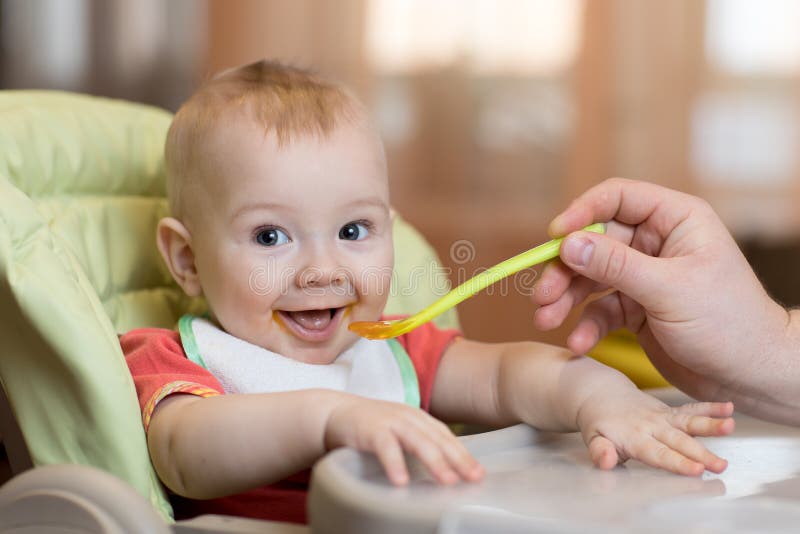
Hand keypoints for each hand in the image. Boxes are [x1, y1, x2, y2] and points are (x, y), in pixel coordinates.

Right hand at [323, 396, 484, 485]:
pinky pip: (385, 447)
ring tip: (448, 481)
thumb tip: (444, 471)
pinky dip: (394, 463)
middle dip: (457, 458)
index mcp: (417, 418)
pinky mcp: (369, 430)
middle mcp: (407, 417)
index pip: (445, 436)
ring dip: (434, 461)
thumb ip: (418, 446)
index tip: (478, 473)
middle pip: (437, 438)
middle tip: (472, 477)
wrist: (333, 412)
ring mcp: (389, 421)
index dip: (462, 454)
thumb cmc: (369, 428)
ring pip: (417, 441)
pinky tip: (402, 481)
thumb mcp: (399, 433)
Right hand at [531, 178, 788, 401]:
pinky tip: (580, 342)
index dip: (581, 213)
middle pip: (594, 242)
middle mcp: (656, 243)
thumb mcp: (669, 290)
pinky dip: (586, 325)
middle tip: (542, 293)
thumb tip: (569, 242)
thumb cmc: (730, 324)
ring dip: (566, 297)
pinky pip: (600, 309)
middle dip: (565, 267)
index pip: (617, 199)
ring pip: (591, 276)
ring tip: (546, 318)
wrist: (751, 377)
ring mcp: (644, 276)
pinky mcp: (636, 308)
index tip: (554, 237)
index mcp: (675, 220)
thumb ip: (616, 265)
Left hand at [577, 390, 734, 475]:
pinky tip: (729, 408)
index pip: (658, 453)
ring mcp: (663, 417)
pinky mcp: (671, 411)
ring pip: (689, 421)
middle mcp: (652, 426)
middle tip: (720, 465)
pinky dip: (710, 407)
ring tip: (730, 425)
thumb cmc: (599, 423)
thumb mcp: (592, 439)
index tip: (696, 470)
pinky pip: (691, 409)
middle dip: (700, 453)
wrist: (600, 393)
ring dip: (710, 425)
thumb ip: (600, 452)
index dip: (677, 462)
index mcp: (633, 437)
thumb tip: (605, 462)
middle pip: (679, 441)